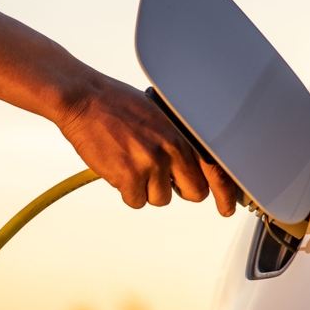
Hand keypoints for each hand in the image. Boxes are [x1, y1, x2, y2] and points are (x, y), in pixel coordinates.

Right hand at [58, 74, 236, 216]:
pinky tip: (118, 169)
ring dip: (147, 189)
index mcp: (180, 133)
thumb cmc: (115, 103)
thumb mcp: (157, 114)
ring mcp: (149, 165)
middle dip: (178, 189)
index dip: (224, 193)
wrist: (84, 101)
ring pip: (160, 199)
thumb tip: (185, 163)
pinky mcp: (127, 177)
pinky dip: (127, 191)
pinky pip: (135, 201)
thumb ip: (174, 139)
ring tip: (131, 164)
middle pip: (193, 193)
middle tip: (160, 178)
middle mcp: (169, 150)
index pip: (214, 169)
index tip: (225, 207)